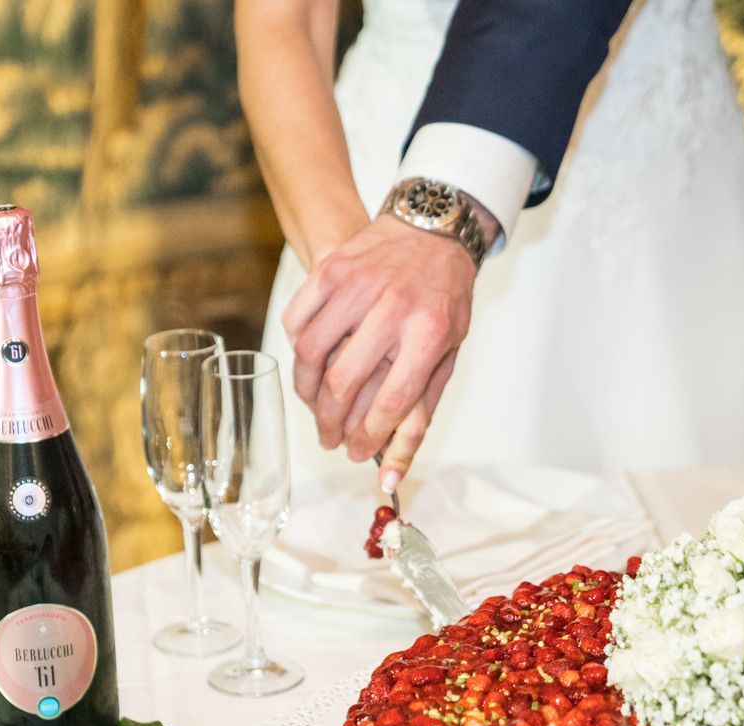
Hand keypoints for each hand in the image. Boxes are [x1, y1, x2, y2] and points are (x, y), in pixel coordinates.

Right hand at [283, 209, 492, 488]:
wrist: (434, 232)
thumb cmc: (443, 299)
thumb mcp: (447, 355)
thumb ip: (419, 414)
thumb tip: (392, 475)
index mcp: (430, 332)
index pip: (392, 399)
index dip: (370, 435)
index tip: (358, 452)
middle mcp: (393, 306)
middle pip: (345, 381)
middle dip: (331, 423)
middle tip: (329, 438)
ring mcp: (358, 283)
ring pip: (311, 352)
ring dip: (308, 393)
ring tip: (316, 409)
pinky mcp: (332, 269)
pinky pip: (297, 320)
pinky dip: (297, 350)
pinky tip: (309, 365)